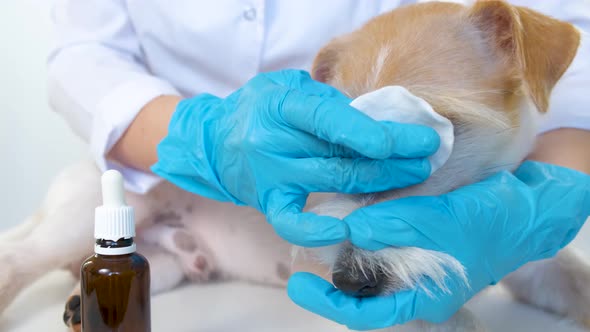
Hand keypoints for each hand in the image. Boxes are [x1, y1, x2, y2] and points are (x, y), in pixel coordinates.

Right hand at [151, 70, 439, 246]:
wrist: (216, 142)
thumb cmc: (260, 108)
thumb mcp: (288, 87)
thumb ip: (326, 101)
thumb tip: (374, 119)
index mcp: (279, 106)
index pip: (329, 120)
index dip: (370, 132)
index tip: (414, 137)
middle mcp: (272, 143)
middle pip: (340, 154)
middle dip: (392, 157)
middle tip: (429, 154)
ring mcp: (270, 177)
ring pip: (332, 183)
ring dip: (378, 183)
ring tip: (414, 176)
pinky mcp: (269, 203)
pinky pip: (294, 223)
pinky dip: (320, 231)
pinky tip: (349, 230)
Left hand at [287, 161, 589, 329]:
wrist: (521, 208)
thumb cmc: (490, 221)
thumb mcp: (442, 221)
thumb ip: (396, 225)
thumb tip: (349, 229)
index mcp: (422, 297)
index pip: (367, 314)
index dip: (329, 303)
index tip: (298, 285)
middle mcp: (412, 286)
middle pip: (361, 291)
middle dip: (328, 275)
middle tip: (298, 252)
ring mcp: (412, 265)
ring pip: (366, 267)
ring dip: (341, 251)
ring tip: (315, 230)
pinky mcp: (413, 243)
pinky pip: (379, 244)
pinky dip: (360, 232)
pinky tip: (344, 215)